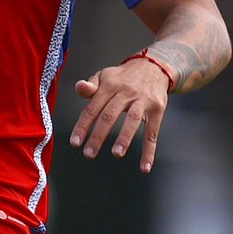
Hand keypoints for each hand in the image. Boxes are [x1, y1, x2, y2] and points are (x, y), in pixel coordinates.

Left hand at [70, 57, 169, 171]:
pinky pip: (153, 132)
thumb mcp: (105, 76)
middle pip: (110, 115)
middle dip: (99, 135)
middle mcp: (126, 92)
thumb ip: (90, 86)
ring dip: (125, 137)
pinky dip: (149, 151)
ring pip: (133, 120)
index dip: (83, 125)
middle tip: (89, 153)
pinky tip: (145, 167)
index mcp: (110, 85)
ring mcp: (143, 101)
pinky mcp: (157, 109)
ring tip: (116, 154)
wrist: (154, 66)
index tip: (75, 143)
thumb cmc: (123, 77)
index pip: (93, 108)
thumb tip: (79, 87)